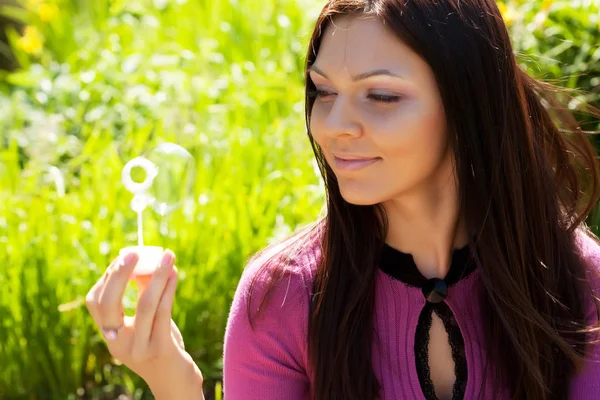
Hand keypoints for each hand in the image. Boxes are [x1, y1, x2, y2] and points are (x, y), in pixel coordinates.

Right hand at [85, 250, 200, 384]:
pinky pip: (164, 313)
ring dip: (157, 276)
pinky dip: (169, 289)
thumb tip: (146, 261)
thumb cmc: (161, 346)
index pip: (96, 302)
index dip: (108, 277)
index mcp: (109, 334)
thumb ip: (144, 292)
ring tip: (168, 256)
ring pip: (144, 305)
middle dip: (119, 275)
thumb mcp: (147, 321)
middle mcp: (118, 342)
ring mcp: (138, 348)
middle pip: (108, 304)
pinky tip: (174, 273)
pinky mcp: (161, 349)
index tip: (126, 257)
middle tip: (133, 253)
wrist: (174, 383)